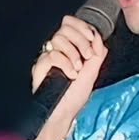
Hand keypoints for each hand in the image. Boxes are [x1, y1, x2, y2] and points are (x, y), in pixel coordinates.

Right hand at [28, 15, 107, 139]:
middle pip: (65, 28)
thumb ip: (97, 54)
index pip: (70, 24)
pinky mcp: (40, 67)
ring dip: (73, 54)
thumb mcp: (92, 74)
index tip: (92, 37)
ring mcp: (47, 58)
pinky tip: (70, 75)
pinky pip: (52, 55)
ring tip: (78, 70)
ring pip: (58, 39)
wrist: (63, 114)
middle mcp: (57, 51)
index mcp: (69, 49)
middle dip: (81, 40)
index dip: (81, 26)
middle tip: (88, 55)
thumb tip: (99, 37)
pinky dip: (65, 63)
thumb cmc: (74, 98)